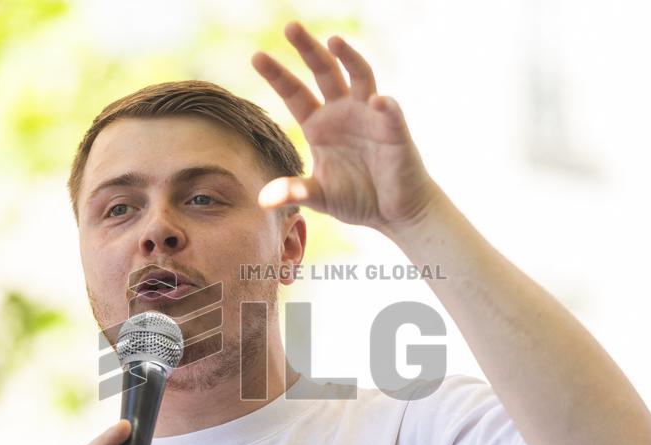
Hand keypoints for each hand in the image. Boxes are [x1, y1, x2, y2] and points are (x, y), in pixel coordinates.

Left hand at [252, 21, 444, 232]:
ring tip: (335, 41)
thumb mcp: (319, 196)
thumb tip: (262, 200)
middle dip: (308, 50)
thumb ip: (294, 192)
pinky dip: (384, 106)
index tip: (256, 56)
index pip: (294, 93)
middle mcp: (342, 112)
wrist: (394, 211)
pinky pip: (389, 113)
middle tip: (290, 27)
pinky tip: (377, 102)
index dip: (277, 75)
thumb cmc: (356, 198)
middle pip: (324, 72)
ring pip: (359, 77)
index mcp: (319, 125)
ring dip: (349, 58)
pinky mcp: (394, 130)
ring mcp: (369, 116)